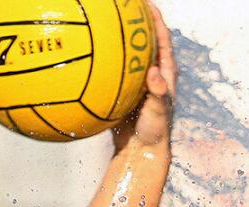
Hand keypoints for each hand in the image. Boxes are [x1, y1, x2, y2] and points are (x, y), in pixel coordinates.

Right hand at [111, 2, 175, 150]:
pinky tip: (84, 55)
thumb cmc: (155, 133)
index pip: (162, 38)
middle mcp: (151, 72)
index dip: (155, 19)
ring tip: (101, 21)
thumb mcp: (159, 112)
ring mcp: (136, 81)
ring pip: (125, 54)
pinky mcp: (122, 89)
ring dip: (115, 38)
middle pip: (142, 40)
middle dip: (133, 22)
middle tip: (121, 6)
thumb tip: (154, 73)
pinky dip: (100, 61)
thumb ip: (158, 92)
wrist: (140, 151)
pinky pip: (111, 70)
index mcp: (165, 72)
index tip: (145, 4)